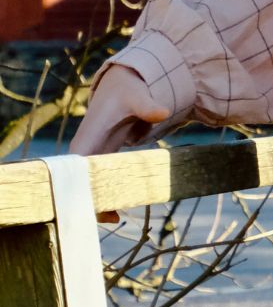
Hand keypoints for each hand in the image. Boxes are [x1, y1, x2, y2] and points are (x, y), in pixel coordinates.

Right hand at [68, 65, 170, 221]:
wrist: (122, 88)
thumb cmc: (126, 92)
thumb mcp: (136, 97)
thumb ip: (148, 106)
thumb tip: (163, 112)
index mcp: (88, 136)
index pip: (75, 164)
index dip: (79, 183)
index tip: (91, 200)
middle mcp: (85, 150)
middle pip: (78, 181)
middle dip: (89, 200)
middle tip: (111, 217)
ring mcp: (91, 157)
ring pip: (87, 185)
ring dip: (97, 202)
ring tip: (114, 218)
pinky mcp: (100, 162)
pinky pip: (98, 184)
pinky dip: (105, 196)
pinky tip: (116, 211)